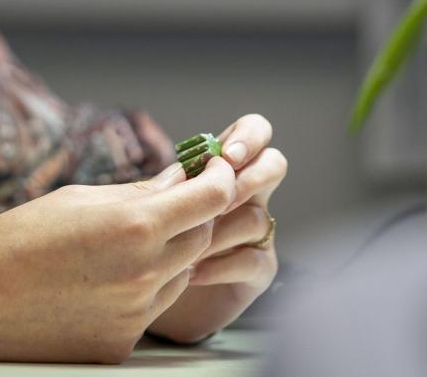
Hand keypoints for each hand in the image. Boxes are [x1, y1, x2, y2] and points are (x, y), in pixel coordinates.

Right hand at [0, 155, 236, 363]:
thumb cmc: (19, 239)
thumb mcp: (83, 199)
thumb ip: (142, 192)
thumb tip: (182, 178)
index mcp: (134, 226)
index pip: (212, 198)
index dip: (219, 178)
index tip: (213, 169)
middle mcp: (144, 273)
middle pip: (203, 236)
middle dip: (195, 214)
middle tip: (174, 200)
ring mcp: (135, 313)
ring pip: (181, 274)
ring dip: (169, 254)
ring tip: (122, 243)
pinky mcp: (122, 343)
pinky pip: (153, 307)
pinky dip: (144, 289)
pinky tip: (104, 279)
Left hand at [147, 114, 287, 342]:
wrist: (151, 295)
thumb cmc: (151, 240)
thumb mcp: (156, 206)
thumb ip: (172, 186)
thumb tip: (181, 172)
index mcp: (225, 168)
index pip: (253, 132)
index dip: (248, 136)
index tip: (226, 157)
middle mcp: (249, 195)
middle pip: (275, 164)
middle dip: (251, 177)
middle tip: (222, 198)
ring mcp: (257, 232)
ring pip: (258, 217)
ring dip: (221, 230)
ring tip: (187, 247)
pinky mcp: (258, 271)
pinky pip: (254, 260)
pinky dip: (222, 266)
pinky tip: (191, 273)